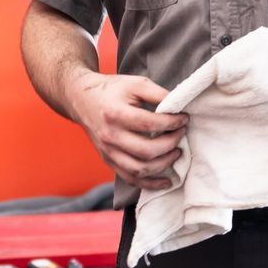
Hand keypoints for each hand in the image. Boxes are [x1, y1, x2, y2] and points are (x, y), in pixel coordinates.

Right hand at [65, 72, 186, 189]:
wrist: (82, 99)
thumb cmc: (112, 90)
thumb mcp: (135, 83)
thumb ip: (158, 94)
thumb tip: (180, 107)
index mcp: (115, 113)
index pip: (150, 124)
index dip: (172, 123)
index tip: (184, 119)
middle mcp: (110, 136)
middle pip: (146, 150)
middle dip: (171, 144)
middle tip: (181, 134)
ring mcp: (108, 152)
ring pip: (140, 169)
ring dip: (164, 164)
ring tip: (177, 152)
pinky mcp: (109, 161)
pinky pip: (131, 179)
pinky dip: (150, 184)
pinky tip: (166, 181)